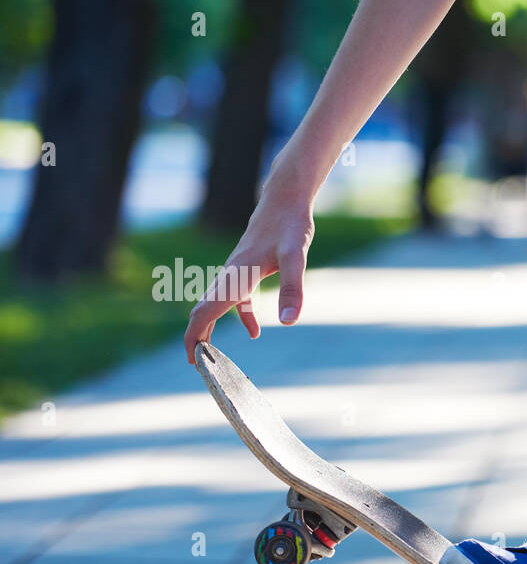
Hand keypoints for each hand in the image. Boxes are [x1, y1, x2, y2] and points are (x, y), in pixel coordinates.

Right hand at [183, 173, 314, 364]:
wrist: (285, 197)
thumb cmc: (290, 225)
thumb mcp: (296, 256)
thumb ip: (292, 288)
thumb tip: (289, 321)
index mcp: (235, 275)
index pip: (207, 311)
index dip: (196, 336)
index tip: (194, 361)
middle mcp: (229, 274)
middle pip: (204, 310)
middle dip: (198, 338)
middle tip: (198, 366)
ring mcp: (236, 271)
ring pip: (216, 304)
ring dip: (213, 328)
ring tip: (213, 355)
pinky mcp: (246, 268)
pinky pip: (235, 298)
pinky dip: (239, 315)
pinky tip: (255, 330)